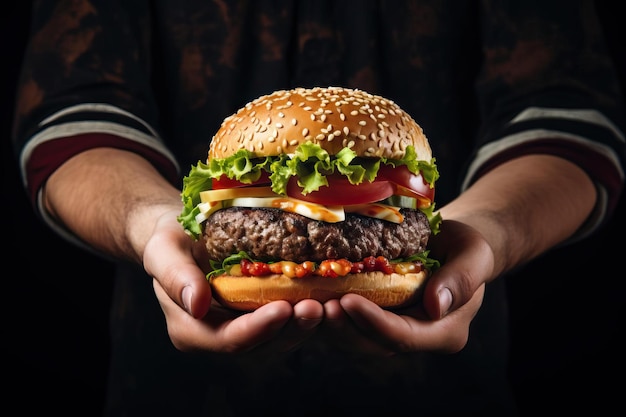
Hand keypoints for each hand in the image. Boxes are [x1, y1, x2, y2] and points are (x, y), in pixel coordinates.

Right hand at [144, 209, 323, 353]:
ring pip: (279, 339)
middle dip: (290, 329)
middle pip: (261, 346)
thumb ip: (174, 275)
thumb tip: (195, 304)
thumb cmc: (170, 240)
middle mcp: (218, 338)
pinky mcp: (259, 318)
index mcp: (190, 330)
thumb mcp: (163, 249)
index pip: (229, 339)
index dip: (258, 328)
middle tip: (316, 307)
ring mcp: (241, 330)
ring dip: (305, 325)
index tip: (283, 308)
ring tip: (328, 303)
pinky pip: (286, 324)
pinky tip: (327, 296)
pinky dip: (306, 314)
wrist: (183, 237)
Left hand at [320, 219, 491, 354]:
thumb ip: (462, 278)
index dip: (374, 322)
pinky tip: (309, 296)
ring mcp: (394, 331)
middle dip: (344, 327)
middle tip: (319, 305)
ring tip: (307, 303)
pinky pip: (349, 323)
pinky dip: (329, 312)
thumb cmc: (465, 246)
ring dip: (330, 324)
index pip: (404, 336)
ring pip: (356, 338)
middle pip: (374, 344)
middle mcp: (417, 338)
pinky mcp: (375, 319)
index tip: (348, 301)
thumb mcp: (475, 253)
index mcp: (444, 332)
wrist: (451, 245)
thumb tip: (436, 305)